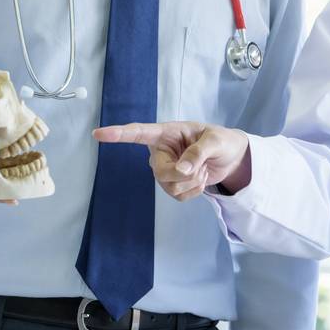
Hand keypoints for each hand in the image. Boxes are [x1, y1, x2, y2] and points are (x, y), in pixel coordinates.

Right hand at [92, 121, 251, 199]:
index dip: (118, 134)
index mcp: (166, 133)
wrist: (232, 158)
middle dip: (182, 175)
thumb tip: (181, 170)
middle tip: (200, 168)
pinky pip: (178, 196)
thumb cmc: (221, 141)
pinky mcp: (174, 185)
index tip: (98, 134)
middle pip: (159, 172)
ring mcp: (166, 169)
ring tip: (202, 168)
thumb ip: (197, 153)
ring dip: (192, 182)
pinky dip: (194, 191)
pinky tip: (200, 179)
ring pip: (169, 187)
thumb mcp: (215, 140)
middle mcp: (161, 152)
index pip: (138, 133)